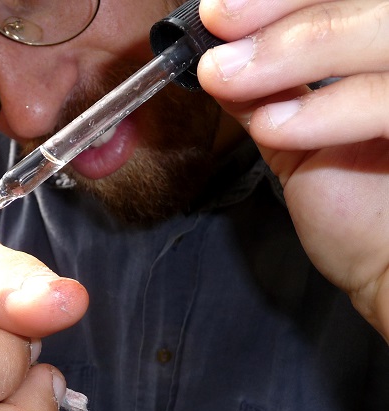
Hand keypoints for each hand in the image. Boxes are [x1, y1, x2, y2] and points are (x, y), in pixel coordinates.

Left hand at [197, 0, 388, 340]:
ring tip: (227, 76)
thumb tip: (219, 57)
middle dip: (282, 10)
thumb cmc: (358, 210)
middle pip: (366, 0)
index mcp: (380, 48)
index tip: (218, 13)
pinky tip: (277, 127)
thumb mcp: (299, 142)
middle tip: (219, 23)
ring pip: (382, 30)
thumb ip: (268, 95)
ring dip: (292, 49)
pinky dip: (328, 108)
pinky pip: (388, 98)